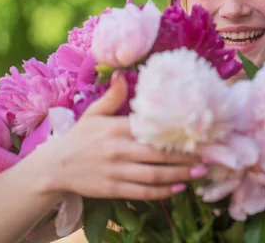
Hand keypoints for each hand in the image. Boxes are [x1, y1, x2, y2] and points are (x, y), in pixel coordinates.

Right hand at [31, 72, 206, 199]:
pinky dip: (163, 192)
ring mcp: (115, 171)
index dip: (177, 134)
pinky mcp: (113, 189)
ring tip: (201, 172)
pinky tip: (179, 188)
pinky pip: (143, 192)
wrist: (54, 168)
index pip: (152, 131)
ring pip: (154, 175)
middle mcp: (117, 150)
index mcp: (116, 128)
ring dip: (180, 175)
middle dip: (187, 157)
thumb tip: (122, 73)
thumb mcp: (93, 113)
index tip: (199, 134)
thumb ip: (112, 96)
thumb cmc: (80, 137)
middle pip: (159, 155)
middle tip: (210, 157)